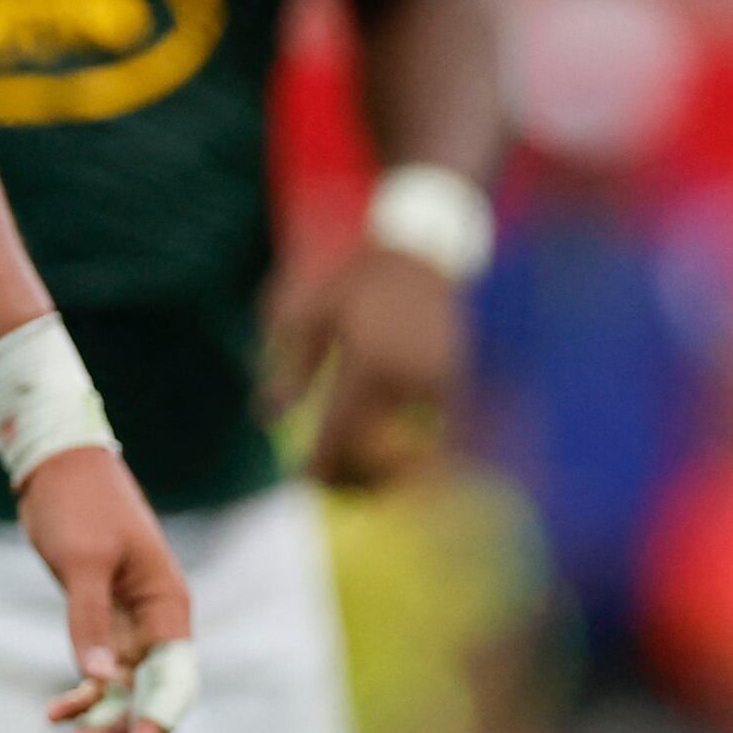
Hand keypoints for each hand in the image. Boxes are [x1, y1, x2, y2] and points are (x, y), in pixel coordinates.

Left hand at [16, 444, 195, 732]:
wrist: (58, 469)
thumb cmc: (82, 506)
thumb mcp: (84, 561)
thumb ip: (90, 620)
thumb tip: (97, 680)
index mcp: (168, 609)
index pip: (173, 682)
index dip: (155, 724)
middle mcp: (156, 625)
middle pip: (148, 696)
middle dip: (116, 732)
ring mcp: (130, 627)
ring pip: (122, 692)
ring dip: (94, 723)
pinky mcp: (102, 623)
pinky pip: (99, 674)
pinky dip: (81, 696)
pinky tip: (55, 711)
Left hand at [272, 241, 466, 488]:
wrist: (433, 249)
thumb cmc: (367, 278)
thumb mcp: (316, 311)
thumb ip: (291, 365)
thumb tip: (265, 418)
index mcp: (368, 363)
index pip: (340, 432)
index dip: (322, 465)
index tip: (308, 481)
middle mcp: (408, 380)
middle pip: (378, 452)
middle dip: (355, 475)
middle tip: (336, 483)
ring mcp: (443, 385)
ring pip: (415, 450)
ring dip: (389, 472)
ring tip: (369, 477)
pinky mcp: (466, 385)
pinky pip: (442, 435)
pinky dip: (425, 454)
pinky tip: (407, 456)